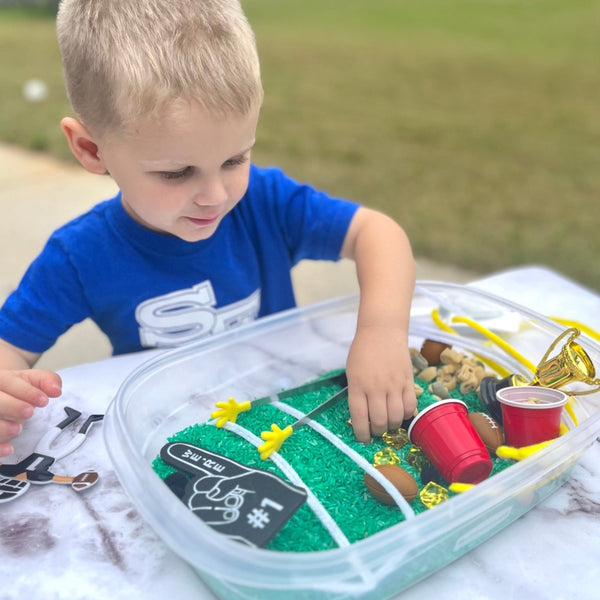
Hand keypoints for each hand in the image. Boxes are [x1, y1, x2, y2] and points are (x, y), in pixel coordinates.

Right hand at [0, 369, 61, 456]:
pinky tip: (9, 449)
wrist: (2, 397)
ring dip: (1, 427)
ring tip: (17, 429)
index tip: (43, 400)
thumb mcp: (31, 380)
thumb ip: (46, 380)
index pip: (7, 382)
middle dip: (11, 407)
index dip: (26, 392)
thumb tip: (56, 390)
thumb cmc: (16, 390)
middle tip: (29, 412)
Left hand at [346, 325, 415, 442]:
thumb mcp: (352, 372)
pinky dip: (405, 414)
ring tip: (387, 423)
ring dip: (391, 425)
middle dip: (376, 432)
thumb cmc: (363, 350)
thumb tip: (363, 416)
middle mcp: (376, 387)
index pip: (359, 417)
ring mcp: (394, 385)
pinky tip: (400, 411)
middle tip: (375, 431)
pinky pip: (410, 406)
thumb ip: (357, 393)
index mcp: (358, 385)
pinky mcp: (408, 381)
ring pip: (396, 417)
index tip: (363, 439)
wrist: (382, 331)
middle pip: (379, 421)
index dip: (361, 433)